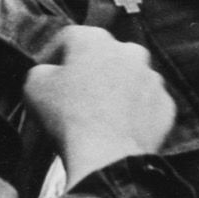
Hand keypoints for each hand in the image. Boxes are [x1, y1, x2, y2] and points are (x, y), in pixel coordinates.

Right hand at [24, 25, 176, 185]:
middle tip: (73, 97)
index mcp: (95, 39)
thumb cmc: (69, 117)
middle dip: (88, 72)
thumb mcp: (33, 86)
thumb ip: (40, 71)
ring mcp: (152, 78)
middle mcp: (129, 51)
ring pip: (128, 79)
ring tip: (96, 116)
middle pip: (103, 56)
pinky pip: (144, 104)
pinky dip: (132, 113)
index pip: (68, 39)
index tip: (46, 76)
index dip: (52, 57)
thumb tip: (49, 74)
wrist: (108, 158)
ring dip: (113, 91)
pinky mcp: (165, 105)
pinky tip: (117, 129)